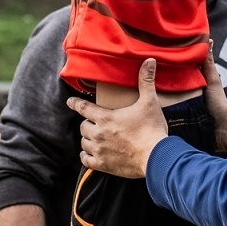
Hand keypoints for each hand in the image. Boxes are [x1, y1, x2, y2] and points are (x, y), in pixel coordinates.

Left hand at [66, 59, 169, 178]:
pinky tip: (90, 154)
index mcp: (106, 118)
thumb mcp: (149, 102)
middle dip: (88, 123)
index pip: (83, 108)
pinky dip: (86, 156)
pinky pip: (86, 160)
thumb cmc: (152, 129)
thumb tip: (149, 60)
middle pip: (83, 126)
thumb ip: (146, 81)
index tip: (69, 101)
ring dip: (88, 139)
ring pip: (84, 143)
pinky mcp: (103, 164)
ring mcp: (99, 150)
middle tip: (95, 123)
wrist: (156, 156)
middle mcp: (98, 134)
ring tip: (95, 137)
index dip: (75, 103)